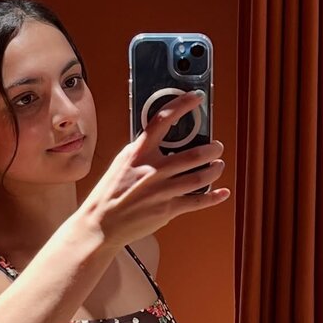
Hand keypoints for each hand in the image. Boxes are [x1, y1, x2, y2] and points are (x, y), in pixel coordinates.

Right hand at [79, 90, 229, 248]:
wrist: (101, 224)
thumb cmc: (109, 195)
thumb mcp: (121, 164)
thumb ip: (141, 151)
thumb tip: (159, 140)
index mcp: (139, 154)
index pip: (163, 120)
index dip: (183, 105)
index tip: (197, 98)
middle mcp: (153, 170)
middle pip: (193, 154)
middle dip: (212, 149)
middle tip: (216, 146)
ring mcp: (162, 191)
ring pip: (200, 176)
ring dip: (215, 169)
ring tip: (218, 165)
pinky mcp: (167, 209)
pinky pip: (197, 201)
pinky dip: (214, 197)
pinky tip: (222, 192)